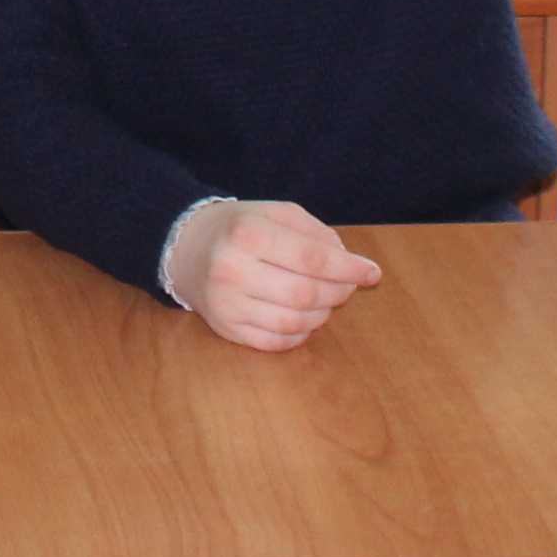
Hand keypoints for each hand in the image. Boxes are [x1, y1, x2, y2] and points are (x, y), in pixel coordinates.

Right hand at [165, 198, 382, 349]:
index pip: (311, 258)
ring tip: (325, 299)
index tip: (372, 272)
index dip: (348, 268)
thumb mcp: (274, 213)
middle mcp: (232, 269)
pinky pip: (276, 342)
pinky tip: (303, 316)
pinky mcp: (225, 329)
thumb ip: (315, 232)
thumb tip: (349, 261)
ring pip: (293, 322)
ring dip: (321, 314)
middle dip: (338, 291)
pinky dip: (300, 334)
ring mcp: (226, 303)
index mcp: (246, 233)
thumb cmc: (240, 228)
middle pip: (305, 293)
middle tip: (347, 285)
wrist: (184, 248)